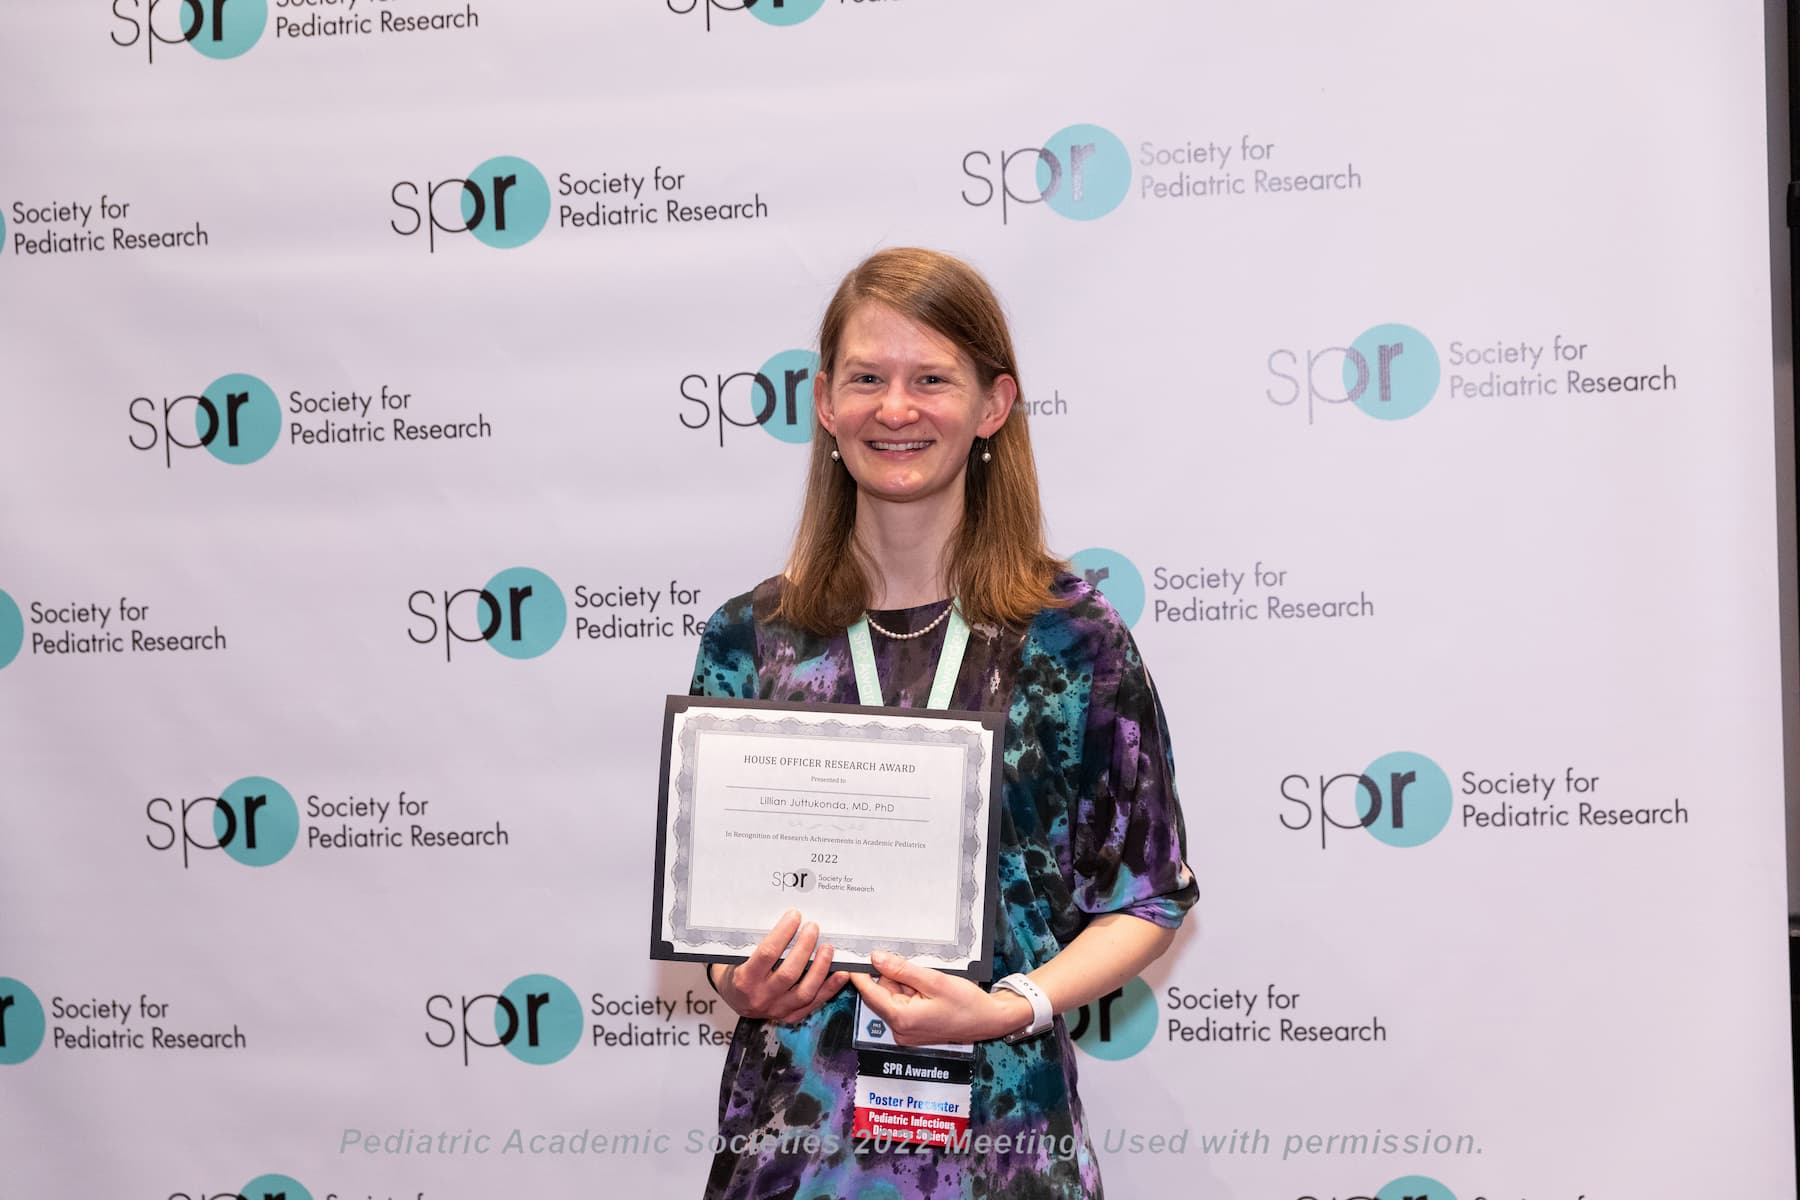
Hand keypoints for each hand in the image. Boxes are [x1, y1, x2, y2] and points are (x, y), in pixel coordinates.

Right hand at [712, 910, 849, 1022]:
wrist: (736, 1000)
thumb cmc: (738, 970)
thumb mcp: (739, 955)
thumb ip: (758, 941)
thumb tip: (788, 918)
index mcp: (744, 979)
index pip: (767, 954)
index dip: (783, 933)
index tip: (794, 916)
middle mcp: (761, 997)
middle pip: (789, 973)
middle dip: (804, 947)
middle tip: (813, 927)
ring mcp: (777, 1010)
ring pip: (805, 991)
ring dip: (820, 967)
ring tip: (827, 947)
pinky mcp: (791, 1016)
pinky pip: (815, 1003)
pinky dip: (830, 987)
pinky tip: (841, 972)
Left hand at [850, 950, 1034, 1044]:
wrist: (989, 1020)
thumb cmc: (966, 1003)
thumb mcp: (934, 980)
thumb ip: (902, 970)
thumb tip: (876, 958)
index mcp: (902, 1019)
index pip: (870, 993)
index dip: (861, 973)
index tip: (853, 956)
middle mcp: (900, 1030)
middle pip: (882, 995)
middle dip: (893, 977)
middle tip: (911, 964)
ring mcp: (906, 1032)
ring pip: (893, 998)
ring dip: (904, 984)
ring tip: (927, 979)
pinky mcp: (913, 1029)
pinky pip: (903, 1005)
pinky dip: (911, 993)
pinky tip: (927, 987)